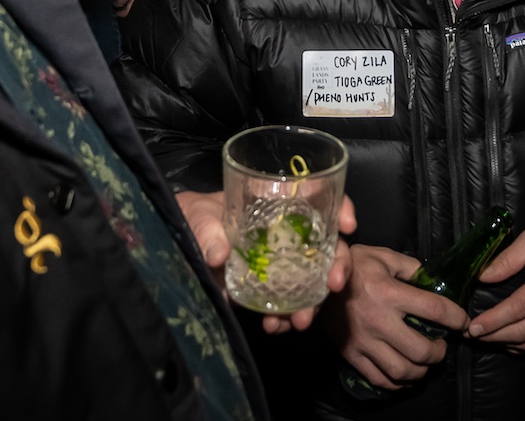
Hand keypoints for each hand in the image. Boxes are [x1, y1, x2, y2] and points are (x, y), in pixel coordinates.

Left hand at [176, 190, 356, 333]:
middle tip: (334, 285)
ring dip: (313, 302)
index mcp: (276, 203)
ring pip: (312, 280)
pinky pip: (286, 304)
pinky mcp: (266, 288)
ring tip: (300, 321)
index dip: (342, 207)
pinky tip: (274, 326)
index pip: (321, 198)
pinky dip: (284, 318)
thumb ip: (207, 232)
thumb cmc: (194, 215)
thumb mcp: (198, 215)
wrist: (176, 242)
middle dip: (338, 265)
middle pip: (327, 244)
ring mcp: (279, 263)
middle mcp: (286, 232)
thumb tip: (218, 255)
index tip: (348, 226)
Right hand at [323, 244, 468, 390]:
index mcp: (389, 292)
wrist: (314, 280)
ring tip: (425, 362)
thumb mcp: (383, 256)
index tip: (463, 321)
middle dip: (439, 352)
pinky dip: (397, 383)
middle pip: (421, 350)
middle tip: (441, 346)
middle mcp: (379, 320)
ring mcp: (364, 341)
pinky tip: (405, 374)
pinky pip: (379, 379)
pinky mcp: (351, 354)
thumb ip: (411, 267)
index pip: (435, 310)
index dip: (456, 318)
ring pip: (402, 371)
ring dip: (421, 371)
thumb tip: (432, 280)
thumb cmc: (353, 265)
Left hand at [467, 225, 524, 352]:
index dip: (493, 321)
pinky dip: (523, 347)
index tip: (473, 326)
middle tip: (473, 334)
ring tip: (486, 338)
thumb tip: (483, 277)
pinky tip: (508, 342)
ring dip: (506, 344)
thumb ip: (506, 259)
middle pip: (523, 331)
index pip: (517, 309)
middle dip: (494, 336)